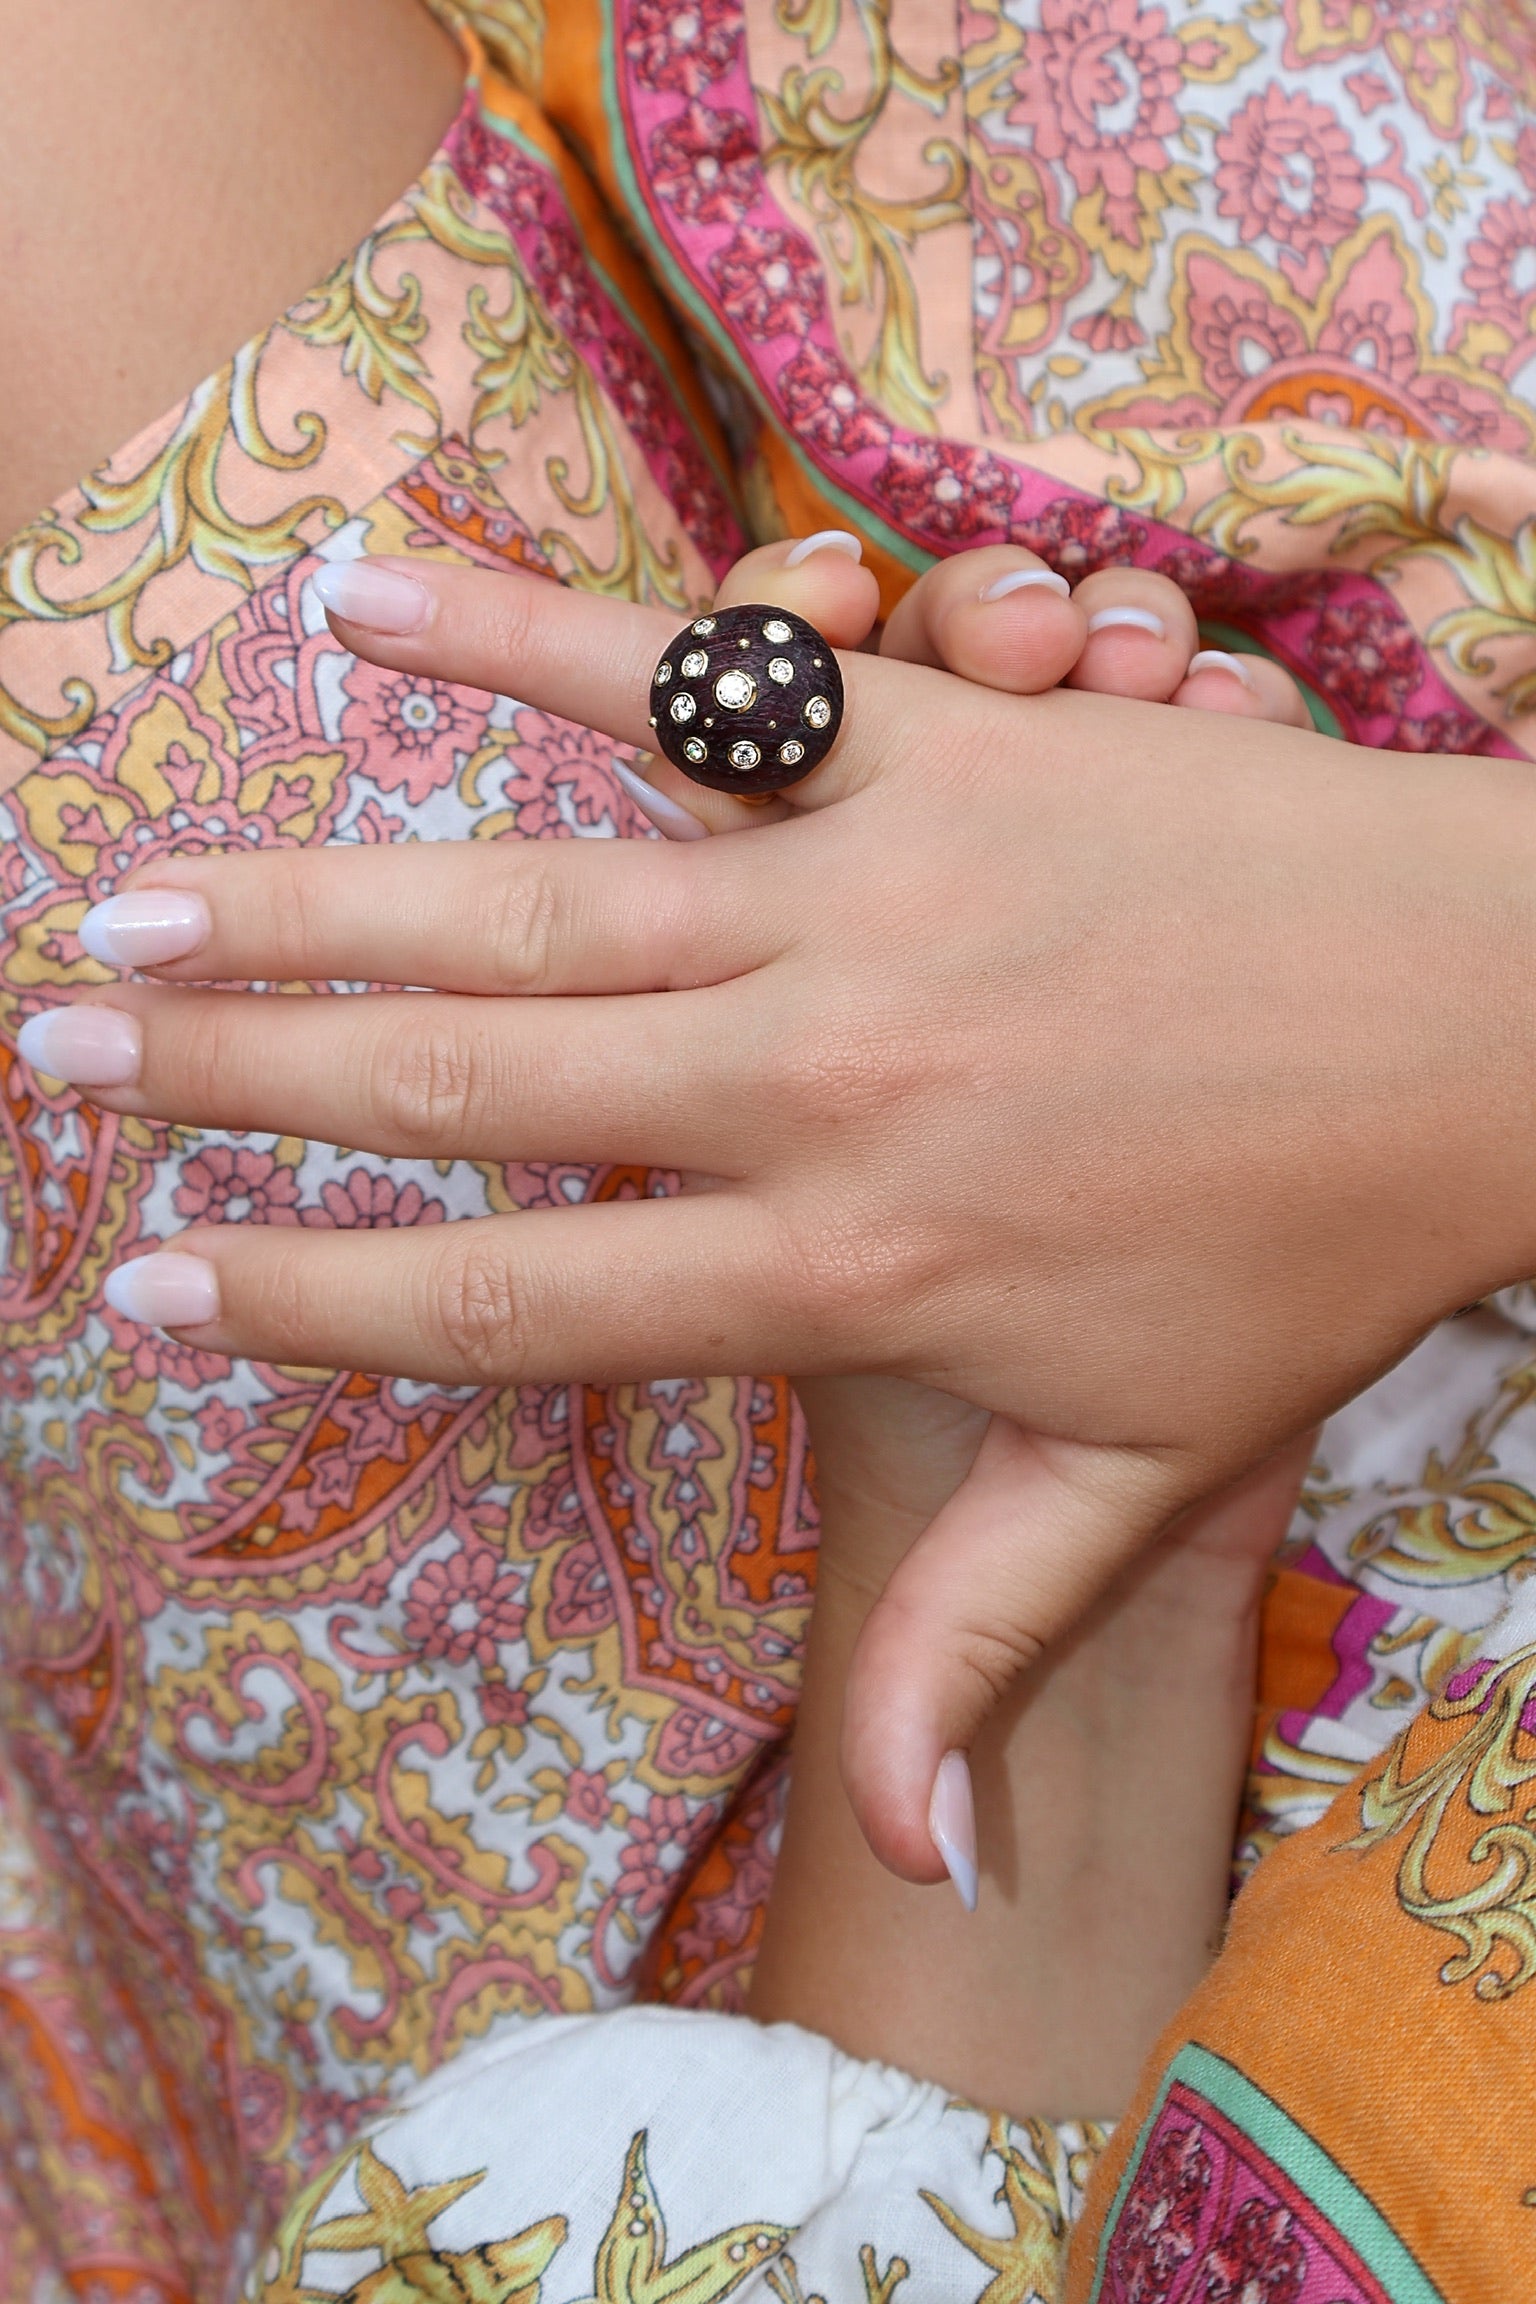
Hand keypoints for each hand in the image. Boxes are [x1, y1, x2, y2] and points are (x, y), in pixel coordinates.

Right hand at [19, 544, 1535, 1884]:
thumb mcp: (1146, 1478)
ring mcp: (858, 900)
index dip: (310, 1290)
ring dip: (304, 900)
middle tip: (63, 1047)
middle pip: (462, 1082)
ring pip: (522, 897)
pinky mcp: (924, 748)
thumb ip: (987, 1652)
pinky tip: (356, 601)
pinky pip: (690, 680)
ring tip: (133, 898)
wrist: (1491, 1015)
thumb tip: (919, 1876)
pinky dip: (517, 631)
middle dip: (237, 1077)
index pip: (509, 1297)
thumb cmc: (1312, 1253)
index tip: (147, 1279)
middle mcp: (812, 1086)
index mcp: (842, 1271)